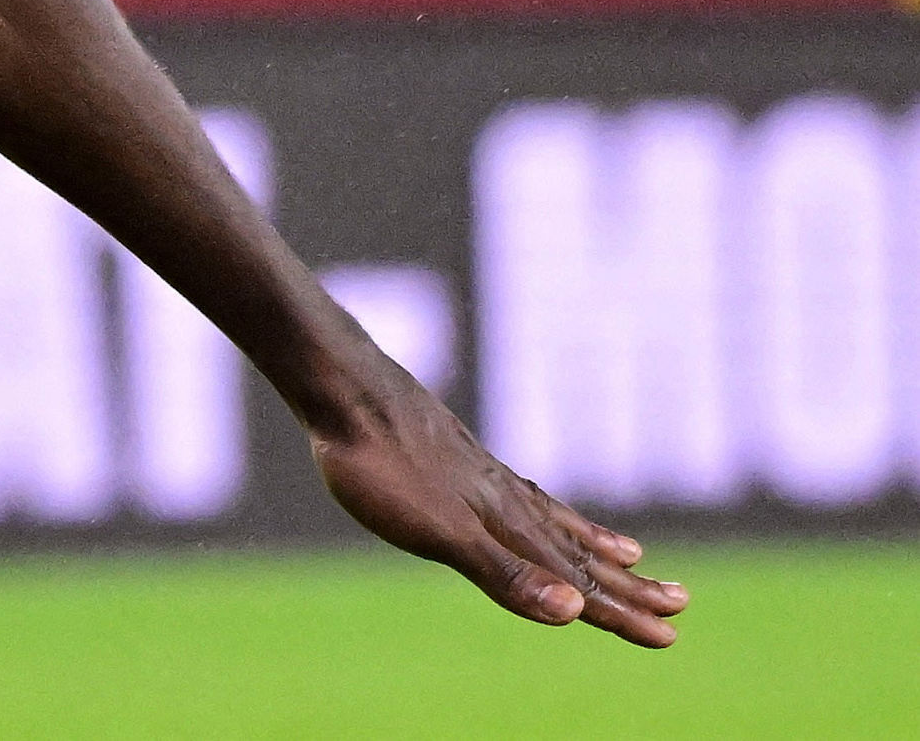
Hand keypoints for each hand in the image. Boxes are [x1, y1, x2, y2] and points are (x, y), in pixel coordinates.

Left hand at [312, 368, 686, 646]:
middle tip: (681, 602)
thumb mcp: (439, 533)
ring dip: (596, 548)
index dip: (621, 614)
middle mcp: (508, 504)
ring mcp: (485, 480)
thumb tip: (574, 612)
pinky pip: (521, 495)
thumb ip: (504, 574)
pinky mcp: (459, 460)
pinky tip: (536, 506)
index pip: (579, 583)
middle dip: (628, 586)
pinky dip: (547, 511)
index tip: (669, 636)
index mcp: (510, 529)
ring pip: (554, 524)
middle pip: (579, 555)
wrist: (345, 390)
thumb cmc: (383, 467)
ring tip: (635, 558)